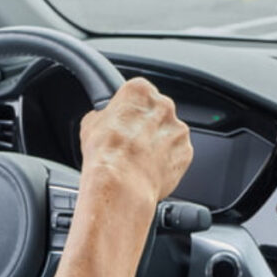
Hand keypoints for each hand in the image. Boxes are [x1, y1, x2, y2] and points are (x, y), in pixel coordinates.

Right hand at [78, 77, 192, 202]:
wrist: (121, 185)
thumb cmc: (105, 154)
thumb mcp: (90, 125)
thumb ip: (103, 116)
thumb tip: (101, 120)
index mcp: (140, 91)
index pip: (138, 92)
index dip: (129, 109)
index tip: (124, 120)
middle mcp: (164, 105)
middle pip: (156, 111)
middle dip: (146, 126)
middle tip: (130, 143)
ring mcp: (178, 129)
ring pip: (168, 133)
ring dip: (158, 144)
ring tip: (139, 161)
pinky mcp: (186, 152)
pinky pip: (177, 154)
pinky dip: (167, 161)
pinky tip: (149, 170)